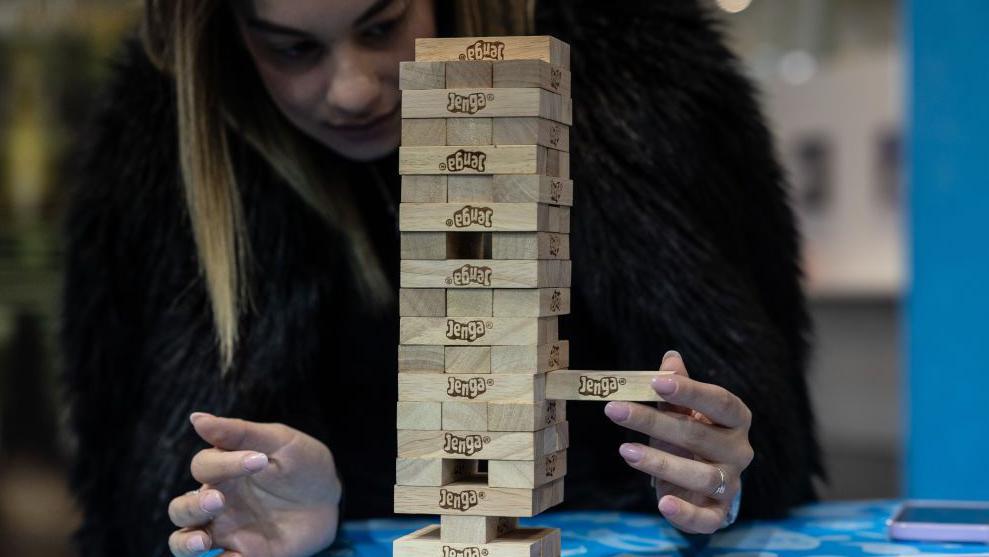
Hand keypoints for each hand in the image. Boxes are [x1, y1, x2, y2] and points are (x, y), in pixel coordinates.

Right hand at [167, 413, 341, 556]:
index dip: (225, 464)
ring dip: (186, 543)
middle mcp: (217, 502)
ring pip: (184, 540)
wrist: (330, 498)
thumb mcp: (279, 441)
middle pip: (181, 508)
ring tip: (202, 542)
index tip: (259, 461)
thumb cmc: (301, 463)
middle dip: (193, 506)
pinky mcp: (246, 554)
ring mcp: (228, 530)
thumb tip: (196, 418)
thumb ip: (240, 433)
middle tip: (219, 501)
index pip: (204, 466)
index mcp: (224, 470)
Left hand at [604, 351, 752, 533]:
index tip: (656, 382)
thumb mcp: (684, 410)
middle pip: (698, 435)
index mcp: (735, 419)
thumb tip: (670, 358)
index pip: (719, 401)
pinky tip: (662, 503)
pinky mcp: (717, 512)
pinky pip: (707, 518)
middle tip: (614, 410)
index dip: (689, 391)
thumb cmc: (691, 436)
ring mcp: (730, 482)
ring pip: (701, 475)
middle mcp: (739, 450)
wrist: (703, 482)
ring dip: (661, 462)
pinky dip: (685, 513)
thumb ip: (677, 387)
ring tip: (626, 450)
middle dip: (653, 422)